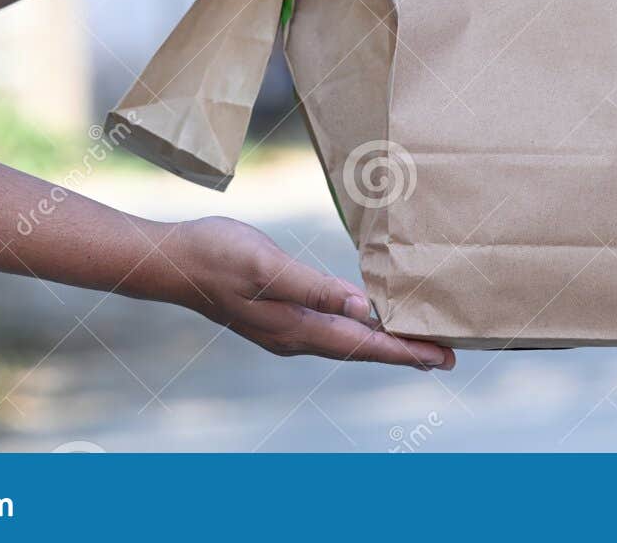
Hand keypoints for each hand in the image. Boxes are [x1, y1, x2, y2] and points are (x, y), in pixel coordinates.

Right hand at [174, 216, 454, 369]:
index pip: (365, 345)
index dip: (406, 352)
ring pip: (347, 340)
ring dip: (383, 342)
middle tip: (445, 355)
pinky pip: (330, 327)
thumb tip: (362, 309)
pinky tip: (364, 318)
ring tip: (415, 342)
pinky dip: (357, 327)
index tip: (444, 358)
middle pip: (362, 348)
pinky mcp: (276, 314)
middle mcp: (295, 335)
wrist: (170, 262)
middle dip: (404, 352)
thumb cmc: (217, 257)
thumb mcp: (269, 268)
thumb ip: (315, 289)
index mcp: (298, 327)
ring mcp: (285, 327)